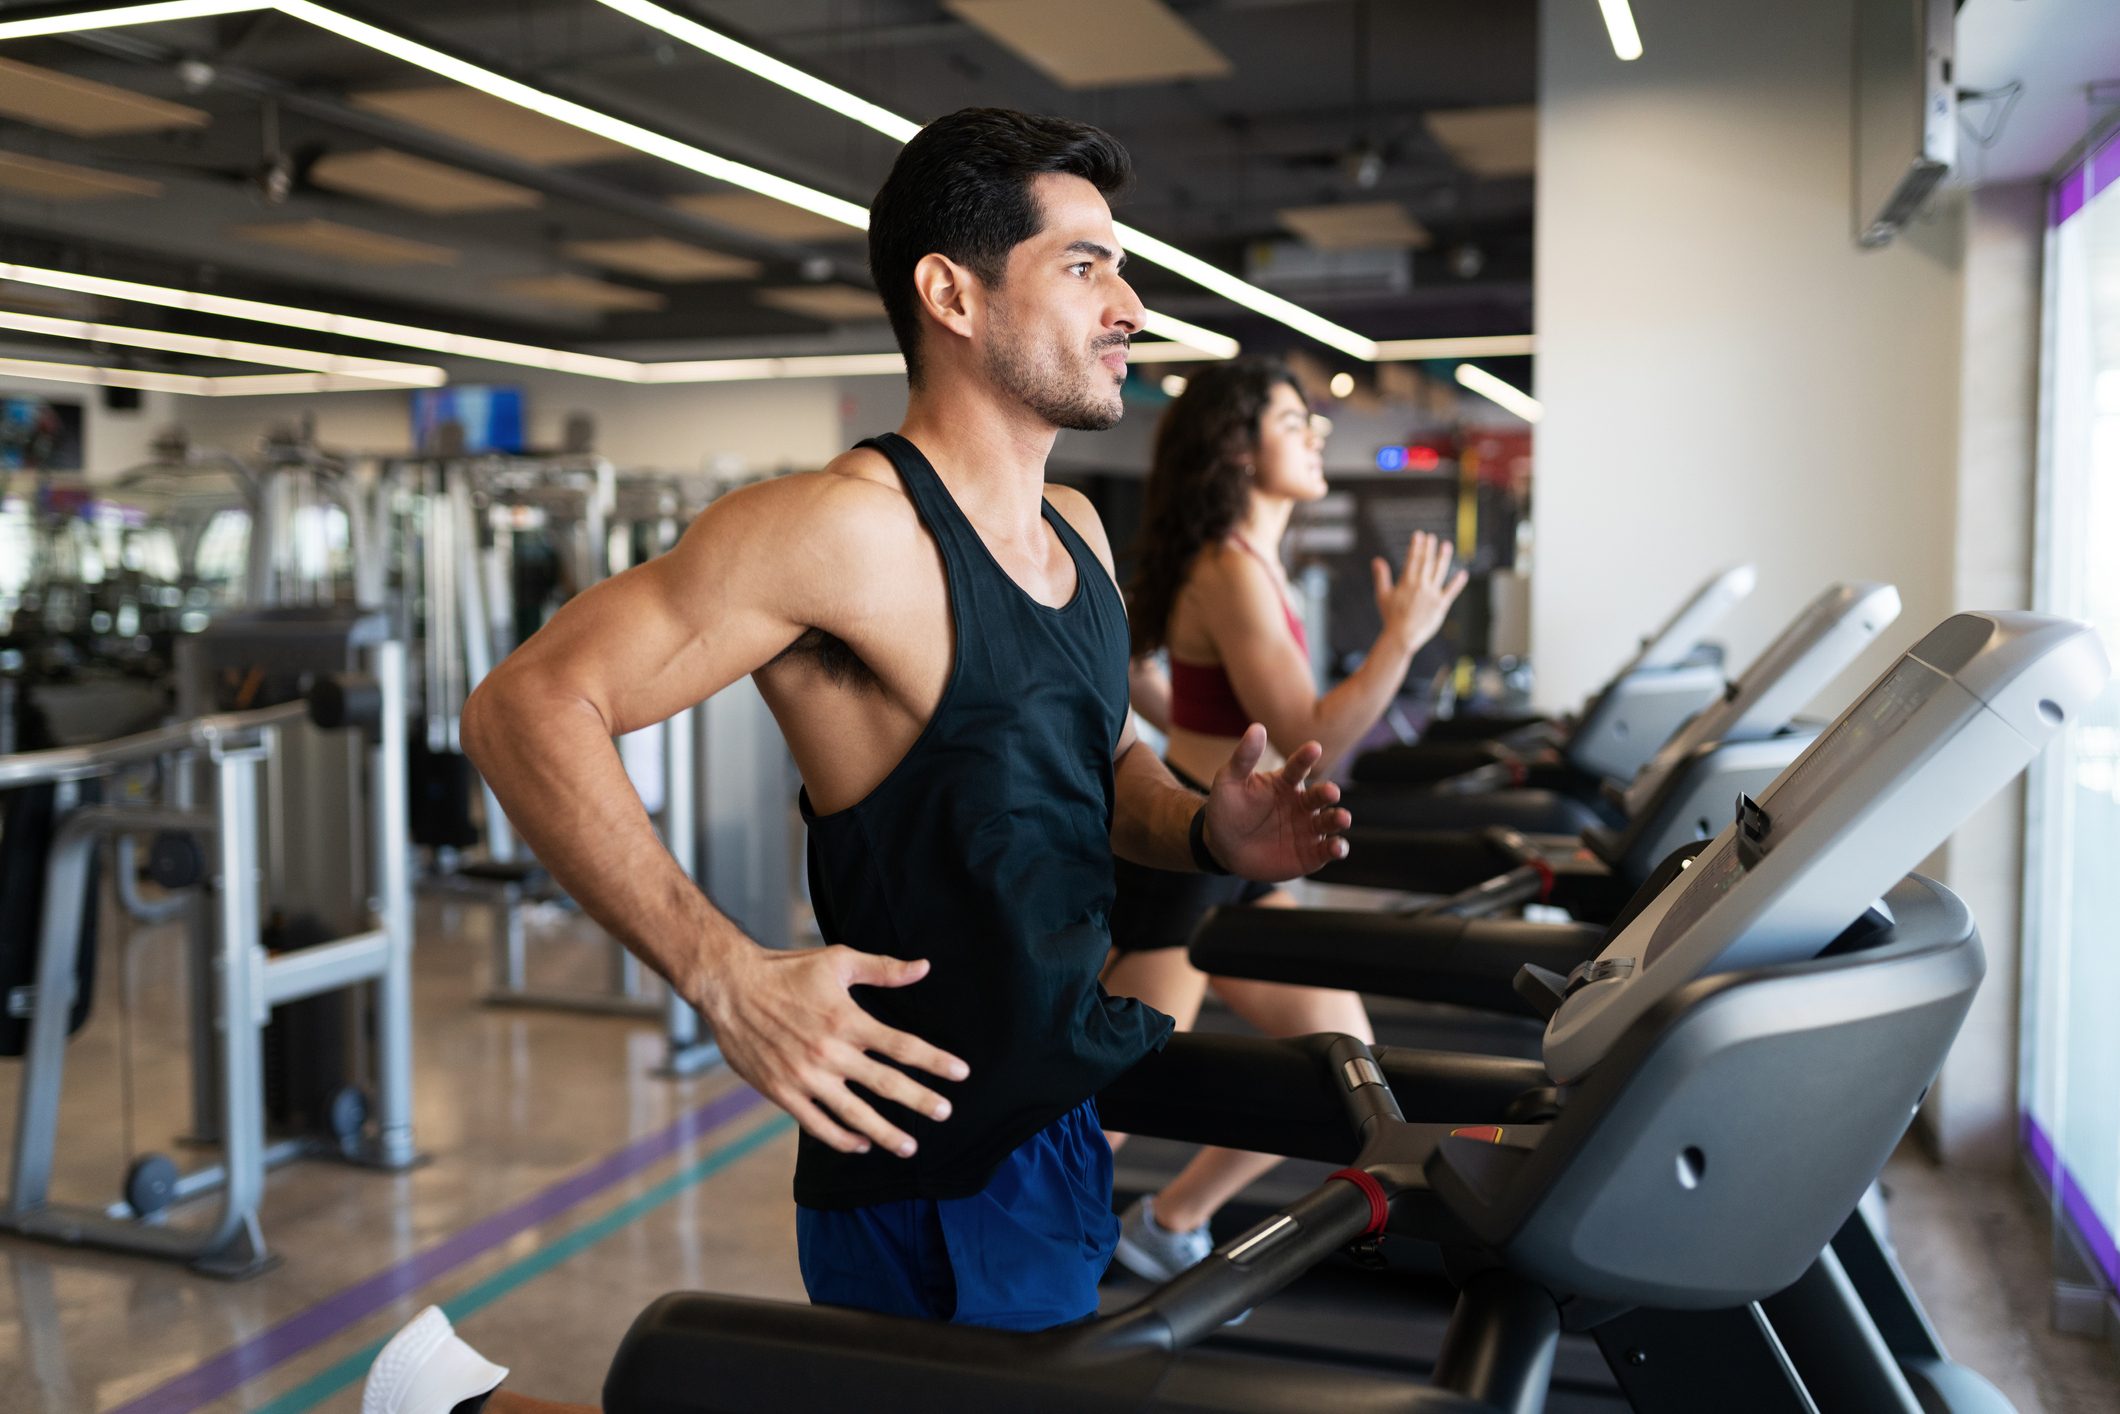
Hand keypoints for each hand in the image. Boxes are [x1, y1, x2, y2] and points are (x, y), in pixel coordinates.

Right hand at [697, 945, 967, 1156]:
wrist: (730, 987)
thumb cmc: (786, 970)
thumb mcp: (837, 961)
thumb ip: (883, 970)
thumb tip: (924, 967)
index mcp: (848, 1020)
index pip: (902, 1046)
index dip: (935, 1061)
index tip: (961, 1073)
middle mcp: (830, 1053)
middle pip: (886, 1084)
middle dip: (920, 1101)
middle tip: (945, 1113)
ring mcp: (806, 1077)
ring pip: (854, 1113)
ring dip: (885, 1132)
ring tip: (909, 1146)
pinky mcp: (783, 1092)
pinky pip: (817, 1125)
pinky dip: (841, 1138)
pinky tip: (861, 1144)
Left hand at [1200, 724, 1352, 882]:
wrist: (1222, 847)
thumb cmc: (1227, 809)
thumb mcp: (1230, 781)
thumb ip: (1244, 757)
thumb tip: (1257, 728)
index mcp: (1285, 782)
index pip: (1298, 766)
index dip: (1306, 757)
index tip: (1314, 748)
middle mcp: (1301, 803)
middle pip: (1320, 795)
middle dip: (1328, 792)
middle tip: (1330, 792)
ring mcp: (1307, 828)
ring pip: (1329, 821)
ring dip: (1338, 819)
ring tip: (1342, 818)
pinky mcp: (1309, 854)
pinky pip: (1326, 850)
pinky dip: (1336, 848)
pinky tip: (1337, 847)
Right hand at [1373, 531, 1468, 653]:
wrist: (1402, 636)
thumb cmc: (1391, 617)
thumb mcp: (1383, 595)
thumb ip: (1382, 576)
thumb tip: (1377, 560)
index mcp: (1406, 582)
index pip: (1412, 559)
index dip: (1416, 546)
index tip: (1419, 535)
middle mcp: (1420, 585)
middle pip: (1426, 562)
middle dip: (1429, 548)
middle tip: (1431, 536)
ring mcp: (1432, 594)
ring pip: (1439, 572)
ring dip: (1443, 558)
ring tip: (1447, 545)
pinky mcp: (1441, 605)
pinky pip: (1451, 591)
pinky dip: (1457, 583)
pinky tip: (1463, 574)